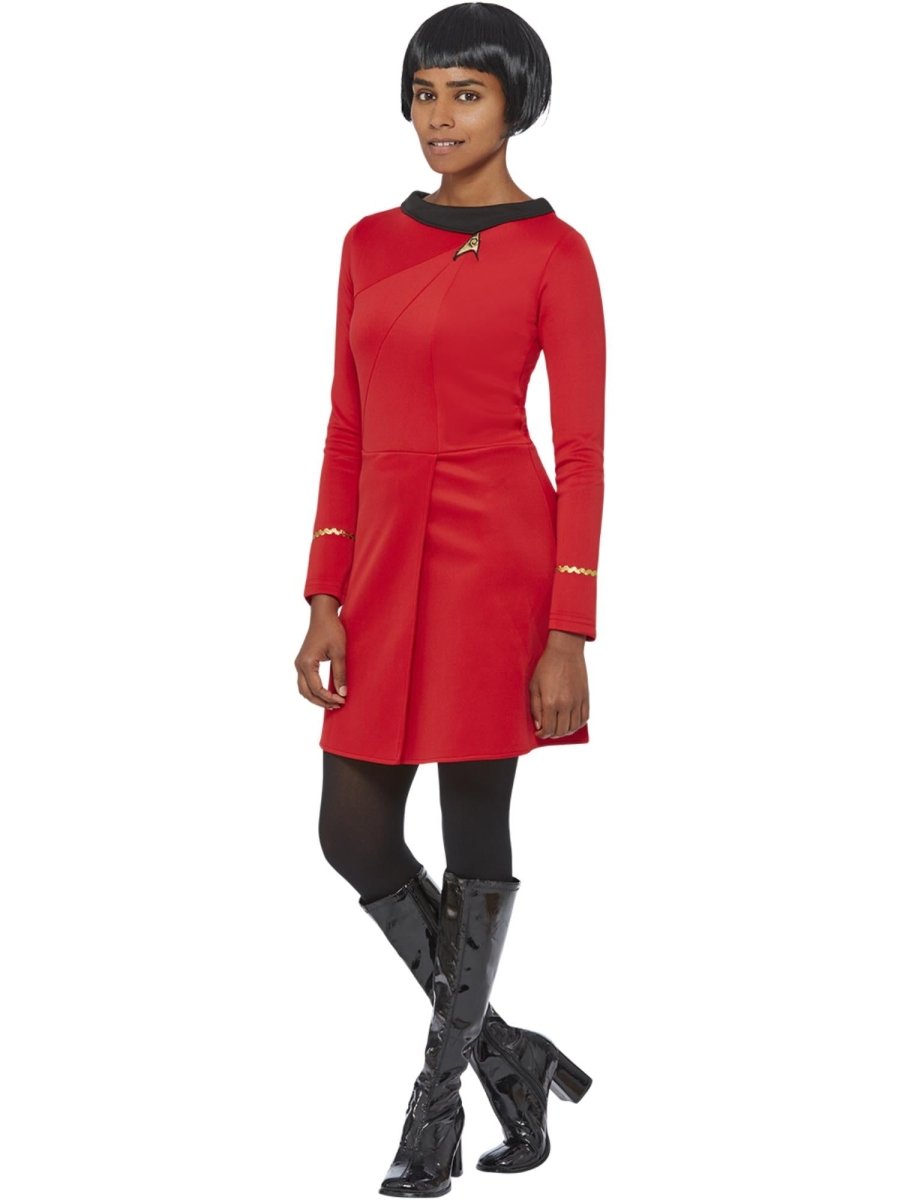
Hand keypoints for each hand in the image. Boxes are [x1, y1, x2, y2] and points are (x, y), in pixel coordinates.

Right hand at [295, 595, 348, 710]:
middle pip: (306, 693)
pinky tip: (326, 693)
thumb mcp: (339, 652)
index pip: (316, 689)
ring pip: (303, 689)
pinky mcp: (303, 662)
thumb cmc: (332, 631)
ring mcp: (299, 664)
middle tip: (337, 705)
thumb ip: (340, 673)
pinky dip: (313, 691)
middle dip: (321, 702)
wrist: (323, 616)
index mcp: (307, 663)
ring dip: (316, 698)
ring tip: (332, 702)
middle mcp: (299, 665)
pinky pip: (305, 682)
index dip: (329, 697)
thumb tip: (343, 693)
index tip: (342, 700)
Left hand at [529, 631, 588, 737]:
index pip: (548, 728)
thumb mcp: (534, 686)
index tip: (539, 732)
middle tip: (547, 731)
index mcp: (550, 702)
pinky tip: (571, 722)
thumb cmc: (546, 666)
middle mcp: (565, 704)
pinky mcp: (585, 697)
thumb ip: (535, 707)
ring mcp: (577, 701)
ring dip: (565, 732)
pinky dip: (578, 724)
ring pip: (574, 727)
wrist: (565, 651)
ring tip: (559, 728)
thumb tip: (539, 725)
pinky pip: (584, 718)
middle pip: (561, 731)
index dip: (542, 734)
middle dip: (553, 734)